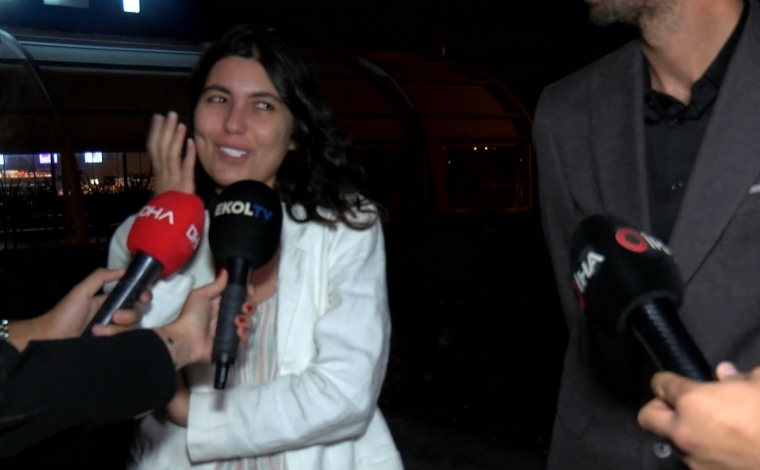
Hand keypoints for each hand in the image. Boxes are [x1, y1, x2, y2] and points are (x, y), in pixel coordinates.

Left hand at [8, 268, 151, 350]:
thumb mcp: (81, 291)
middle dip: (130, 314)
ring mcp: (113, 332)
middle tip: (116, 316)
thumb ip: (100, 277)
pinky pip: (123, 341)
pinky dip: (113, 337)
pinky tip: (99, 337)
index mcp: (110, 301)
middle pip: (136, 313)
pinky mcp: (110, 345)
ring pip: (130, 328)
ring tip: (97, 330)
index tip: (144, 297)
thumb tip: (124, 269)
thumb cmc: (64, 313)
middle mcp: (114, 316)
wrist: (50, 339)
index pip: (133, 296)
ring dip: (115, 328)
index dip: (143, 295)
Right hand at [147, 111, 195, 194]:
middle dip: (165, 130)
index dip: (155, 131)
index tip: (158, 117)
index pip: (154, 147)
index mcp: (158, 170)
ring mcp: (172, 178)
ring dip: (175, 138)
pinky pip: (186, 168)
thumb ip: (166, 170)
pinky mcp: (184, 185)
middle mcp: (163, 172)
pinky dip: (188, 155)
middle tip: (170, 114)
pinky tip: (192, 143)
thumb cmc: (169, 202)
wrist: (170, 221)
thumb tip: (166, 156)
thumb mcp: (165, 184)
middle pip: (161, 147)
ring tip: (180, 124)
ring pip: (171, 155)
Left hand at [154, 270, 253, 369]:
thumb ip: (215, 285)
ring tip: (237, 322)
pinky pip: (244, 338)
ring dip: (247, 321)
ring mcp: (230, 329)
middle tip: (243, 308)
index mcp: (220, 302)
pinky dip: (244, 334)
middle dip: (249, 306)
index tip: (250, 291)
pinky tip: (238, 332)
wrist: (186, 339)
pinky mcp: (231, 342)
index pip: (239, 295)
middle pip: (247, 308)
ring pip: (248, 323)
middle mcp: (227, 315)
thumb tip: (226, 270)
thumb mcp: (201, 295)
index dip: (247, 292)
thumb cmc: (192, 315)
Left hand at [638, 362, 759, 469]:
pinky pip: (695, 461)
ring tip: (711, 430)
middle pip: (648, 416)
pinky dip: (703, 453)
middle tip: (680, 406)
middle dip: (660, 408)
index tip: (677, 382)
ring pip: (672, 442)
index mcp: (693, 402)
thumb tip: (725, 373)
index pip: (661, 384)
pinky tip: (726, 448)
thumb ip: (738, 378)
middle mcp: (684, 432)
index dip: (668, 381)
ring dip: (684, 433)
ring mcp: (694, 461)